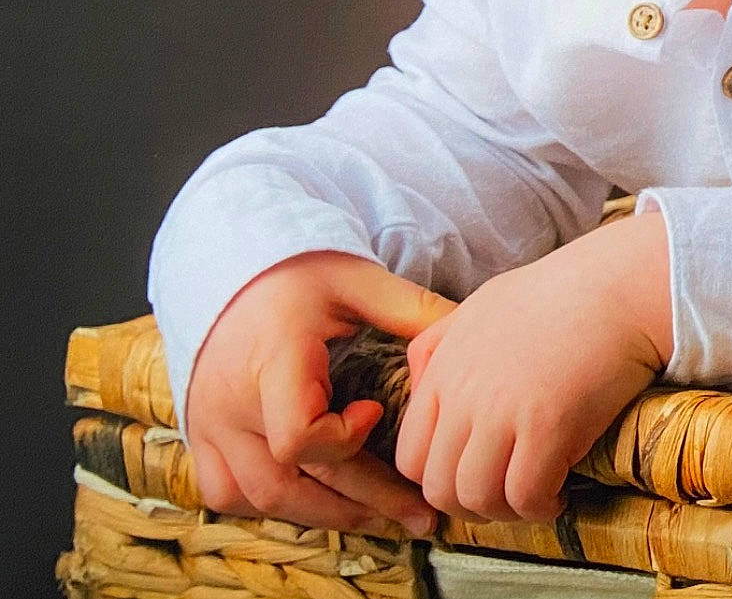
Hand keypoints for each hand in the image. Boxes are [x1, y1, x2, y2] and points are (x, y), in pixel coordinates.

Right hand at [184, 251, 453, 536]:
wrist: (231, 272)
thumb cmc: (300, 275)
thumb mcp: (358, 281)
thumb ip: (412, 310)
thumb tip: (471, 333)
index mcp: (271, 359)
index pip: (296, 435)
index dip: (343, 439)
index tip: (378, 412)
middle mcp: (232, 402)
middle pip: (288, 482)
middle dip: (362, 503)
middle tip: (418, 516)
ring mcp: (210, 425)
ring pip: (260, 499)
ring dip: (323, 514)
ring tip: (381, 518)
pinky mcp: (202, 437)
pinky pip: (228, 494)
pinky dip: (274, 506)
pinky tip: (320, 501)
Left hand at [395, 211, 672, 523]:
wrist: (623, 284)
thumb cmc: (564, 292)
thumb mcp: (484, 304)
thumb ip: (440, 343)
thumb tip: (421, 382)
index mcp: (445, 366)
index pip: (410, 455)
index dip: (439, 478)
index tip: (475, 477)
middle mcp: (464, 392)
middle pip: (439, 486)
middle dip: (470, 505)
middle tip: (505, 498)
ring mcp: (503, 411)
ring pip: (477, 498)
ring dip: (505, 512)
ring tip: (533, 499)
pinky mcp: (547, 427)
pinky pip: (525, 496)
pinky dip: (540, 509)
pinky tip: (559, 495)